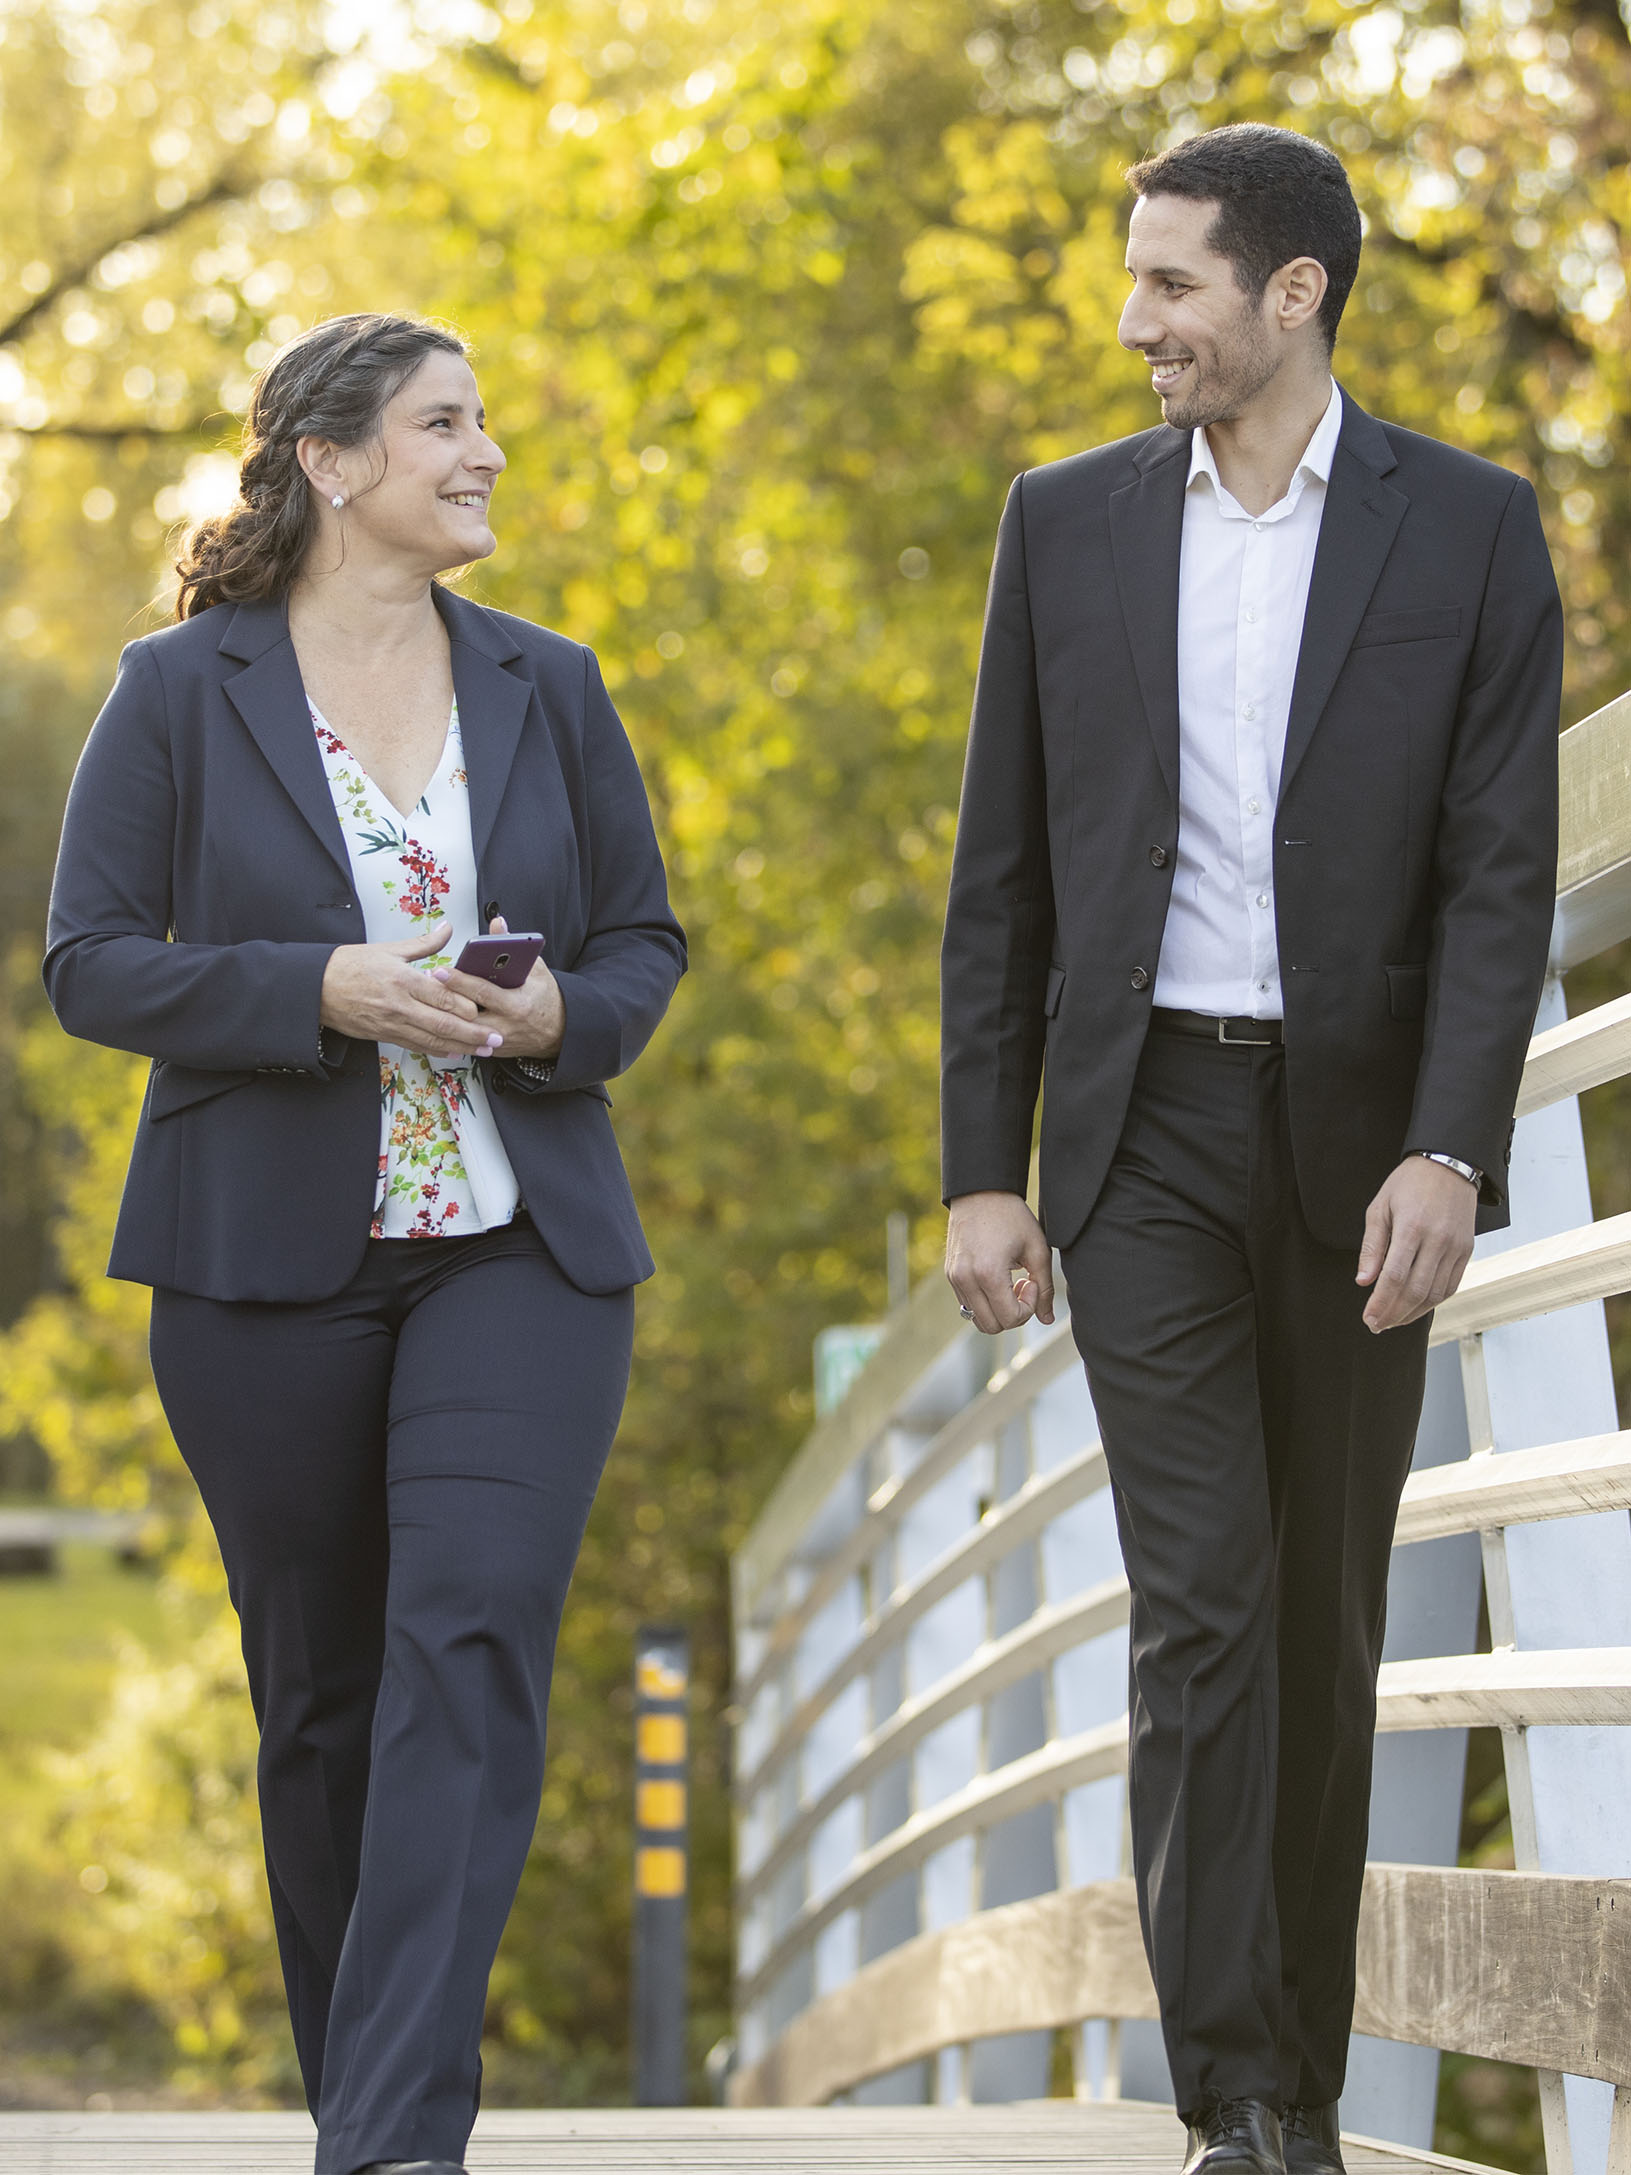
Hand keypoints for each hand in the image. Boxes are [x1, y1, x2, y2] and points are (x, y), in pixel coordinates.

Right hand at [320, 918, 503, 1060]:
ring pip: (434, 1040)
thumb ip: (424, 943)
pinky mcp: (385, 1035)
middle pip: (444, 1023)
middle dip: (474, 1033)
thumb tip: (448, 929)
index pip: (442, 996)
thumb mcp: (388, 949)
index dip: (466, 1006)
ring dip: (462, 1047)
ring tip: (483, 1049)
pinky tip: (455, 1052)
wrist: (315, 988)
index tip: (485, 1010)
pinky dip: (438, 1050)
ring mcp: (392, 1023)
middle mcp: (400, 1005)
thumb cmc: (349, 966)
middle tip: (496, 1037)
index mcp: (403, 980)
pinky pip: (417, 1046)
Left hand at [430, 916, 565, 1060]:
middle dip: (444, 997)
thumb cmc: (545, 998)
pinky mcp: (490, 1051)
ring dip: (444, 1014)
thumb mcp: (536, 968)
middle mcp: (505, 1025)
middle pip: (466, 1012)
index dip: (459, 980)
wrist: (558, 1030)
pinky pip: (465, 1042)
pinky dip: (451, 1030)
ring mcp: (495, 1042)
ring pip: (461, 1030)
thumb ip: (514, 946)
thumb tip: (497, 924)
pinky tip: (438, 1018)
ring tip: (428, 997)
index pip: (482, 991)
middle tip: (425, 982)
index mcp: (517, 1004)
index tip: (440, 970)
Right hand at [946, 1190, 1054, 1333]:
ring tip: (1009, 1283)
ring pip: (977, 1319)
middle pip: (992, 1326)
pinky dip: (985, 1301)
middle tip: (1023, 1286)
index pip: (1010, 1318)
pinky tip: (996, 1278)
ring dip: (998, 1309)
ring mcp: (954, 1278)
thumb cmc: (1012, 1217)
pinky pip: (968, 1304)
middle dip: (1013, 1313)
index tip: (1032, 1282)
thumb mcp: (1037, 1250)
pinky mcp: (950, 1275)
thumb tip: (1047, 1319)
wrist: (980, 1192)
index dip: (1029, 1308)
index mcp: (988, 1273)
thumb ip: (1045, 1287)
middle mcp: (965, 1279)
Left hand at [1356, 1157, 1477, 1332]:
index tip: (1369, 1318)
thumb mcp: (1380, 1207)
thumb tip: (1363, 1280)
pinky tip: (1416, 1307)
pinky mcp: (1467, 1251)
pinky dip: (1433, 1302)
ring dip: (1413, 1313)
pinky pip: (1451, 1286)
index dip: (1381, 1303)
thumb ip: (1372, 1246)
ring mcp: (1455, 1247)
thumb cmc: (1410, 1183)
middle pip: (1415, 1291)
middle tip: (1377, 1325)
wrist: (1449, 1164)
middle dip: (1394, 1314)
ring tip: (1393, 1320)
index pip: (1394, 1277)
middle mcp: (1437, 1240)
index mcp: (1412, 1228)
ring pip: (1436, 1294)